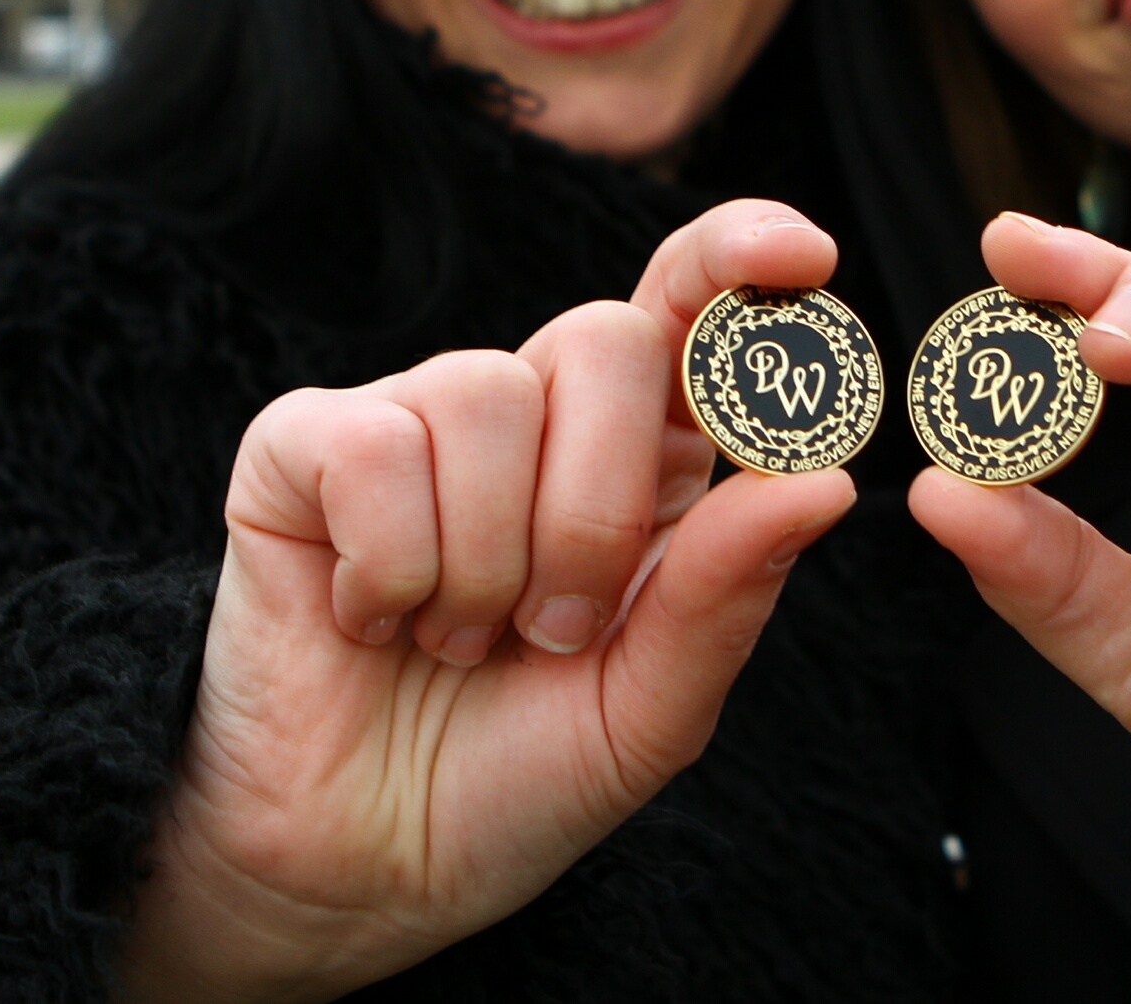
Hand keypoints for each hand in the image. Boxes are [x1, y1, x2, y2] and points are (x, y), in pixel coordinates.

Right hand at [120, 203, 853, 1001]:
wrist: (360, 875)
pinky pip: (375, 447)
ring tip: (461, 640)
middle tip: (560, 627)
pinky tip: (374, 620)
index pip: (692, 305)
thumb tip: (829, 481)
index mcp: (637, 457)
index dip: (739, 255)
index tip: (804, 258)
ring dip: (487, 561)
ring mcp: (413, 417)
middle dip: (598, 505)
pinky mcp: (301, 448)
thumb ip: (727, 594)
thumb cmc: (514, 778)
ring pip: (486, 392)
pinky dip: (393, 567)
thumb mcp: (649, 712)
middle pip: (604, 339)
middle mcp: (531, 413)